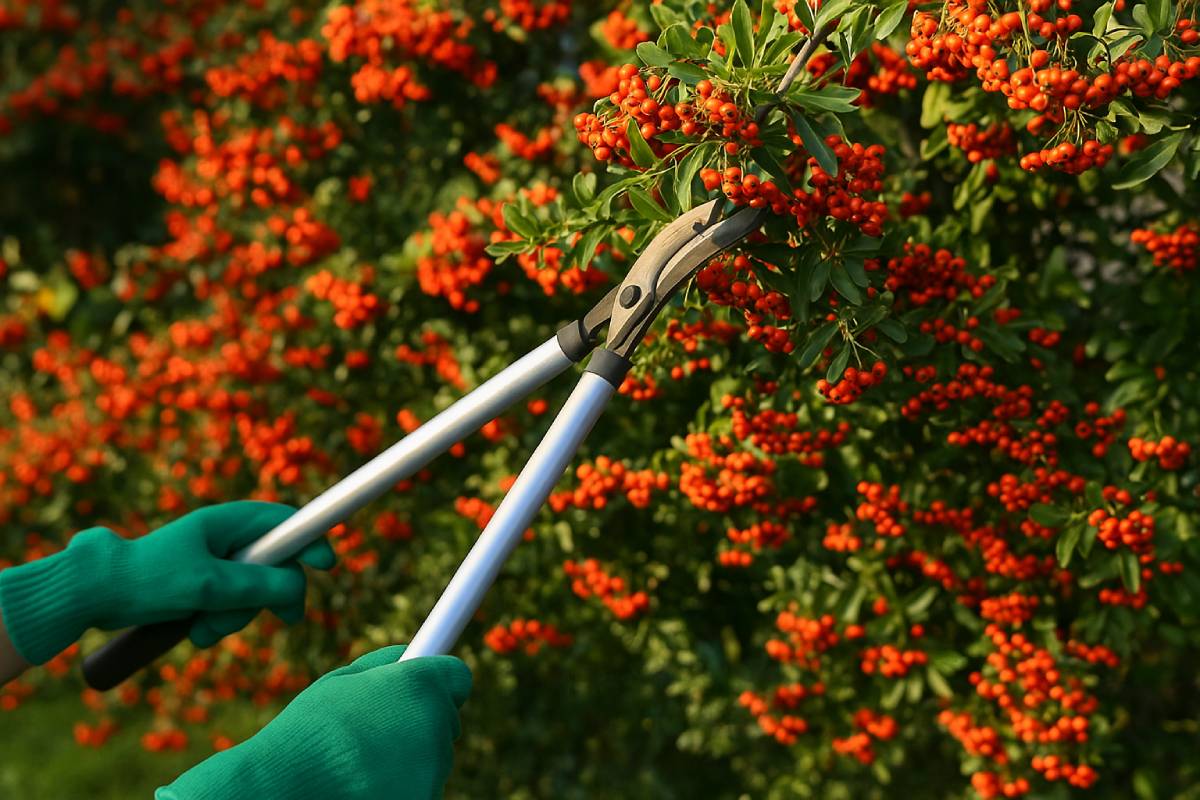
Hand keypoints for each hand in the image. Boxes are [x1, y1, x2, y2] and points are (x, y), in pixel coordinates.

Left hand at [0, 501, 333, 664]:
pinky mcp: (200, 586)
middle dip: (271, 595)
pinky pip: (228, 605)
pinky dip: (218, 621)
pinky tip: (195, 631)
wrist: (93, 595)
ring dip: (236, 616)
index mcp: (226, 522)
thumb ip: (258, 585)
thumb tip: (299, 588)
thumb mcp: (209, 585)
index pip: (285, 523)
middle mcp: (224, 538)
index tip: (326, 566)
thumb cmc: (148, 580)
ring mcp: (212, 563)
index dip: (310, 541)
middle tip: (284, 619)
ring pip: (252, 591)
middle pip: (275, 564)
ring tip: (204, 629)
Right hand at [157, 646, 471, 799]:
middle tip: (374, 734)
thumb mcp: (343, 680)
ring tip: (360, 764)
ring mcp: (434, 771)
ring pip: (432, 761)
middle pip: (444, 722)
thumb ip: (385, 664)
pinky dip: (401, 788)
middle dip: (418, 725)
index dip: (438, 685)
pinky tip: (365, 786)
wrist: (285, 788)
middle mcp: (437, 727)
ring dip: (408, 760)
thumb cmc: (309, 731)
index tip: (424, 692)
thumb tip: (412, 653)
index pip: (458, 678)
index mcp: (421, 686)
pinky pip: (421, 789)